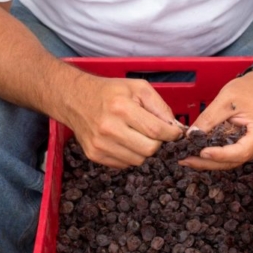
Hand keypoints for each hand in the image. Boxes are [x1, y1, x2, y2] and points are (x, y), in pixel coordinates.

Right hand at [63, 72, 183, 168]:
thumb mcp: (139, 88)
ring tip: (139, 136)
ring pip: (138, 161)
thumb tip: (176, 128)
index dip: (171, 135)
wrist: (76, 99)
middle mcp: (109, 128)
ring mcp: (100, 144)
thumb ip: (160, 106)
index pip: (156, 131)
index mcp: (122, 108)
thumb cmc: (111, 92)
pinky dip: (130, 155)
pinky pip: (124, 164)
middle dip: (158, 143)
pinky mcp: (94, 155)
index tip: (175, 133)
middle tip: (156, 134)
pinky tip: (126, 141)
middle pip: (149, 150)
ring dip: (144, 151)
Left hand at [178, 71, 252, 170]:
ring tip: (188, 159)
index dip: (220, 155)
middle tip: (186, 160)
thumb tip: (192, 134)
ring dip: (209, 162)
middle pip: (233, 160)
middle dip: (208, 163)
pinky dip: (215, 156)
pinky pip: (231, 155)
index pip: (240, 151)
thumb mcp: (226, 99)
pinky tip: (199, 155)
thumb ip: (209, 118)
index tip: (202, 152)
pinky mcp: (247, 146)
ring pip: (231, 161)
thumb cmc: (249, 90)